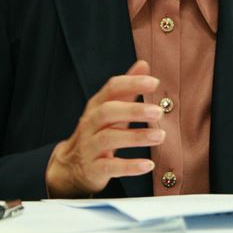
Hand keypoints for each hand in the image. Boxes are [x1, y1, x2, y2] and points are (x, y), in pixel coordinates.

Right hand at [46, 60, 163, 197]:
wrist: (72, 166)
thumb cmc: (98, 132)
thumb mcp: (110, 109)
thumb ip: (127, 89)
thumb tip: (143, 64)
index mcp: (97, 106)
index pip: (112, 88)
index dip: (132, 83)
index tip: (154, 83)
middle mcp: (90, 123)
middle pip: (108, 111)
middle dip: (133, 110)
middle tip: (158, 112)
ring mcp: (89, 146)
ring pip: (108, 138)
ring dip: (136, 137)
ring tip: (160, 136)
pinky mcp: (93, 168)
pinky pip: (109, 167)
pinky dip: (129, 166)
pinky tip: (147, 165)